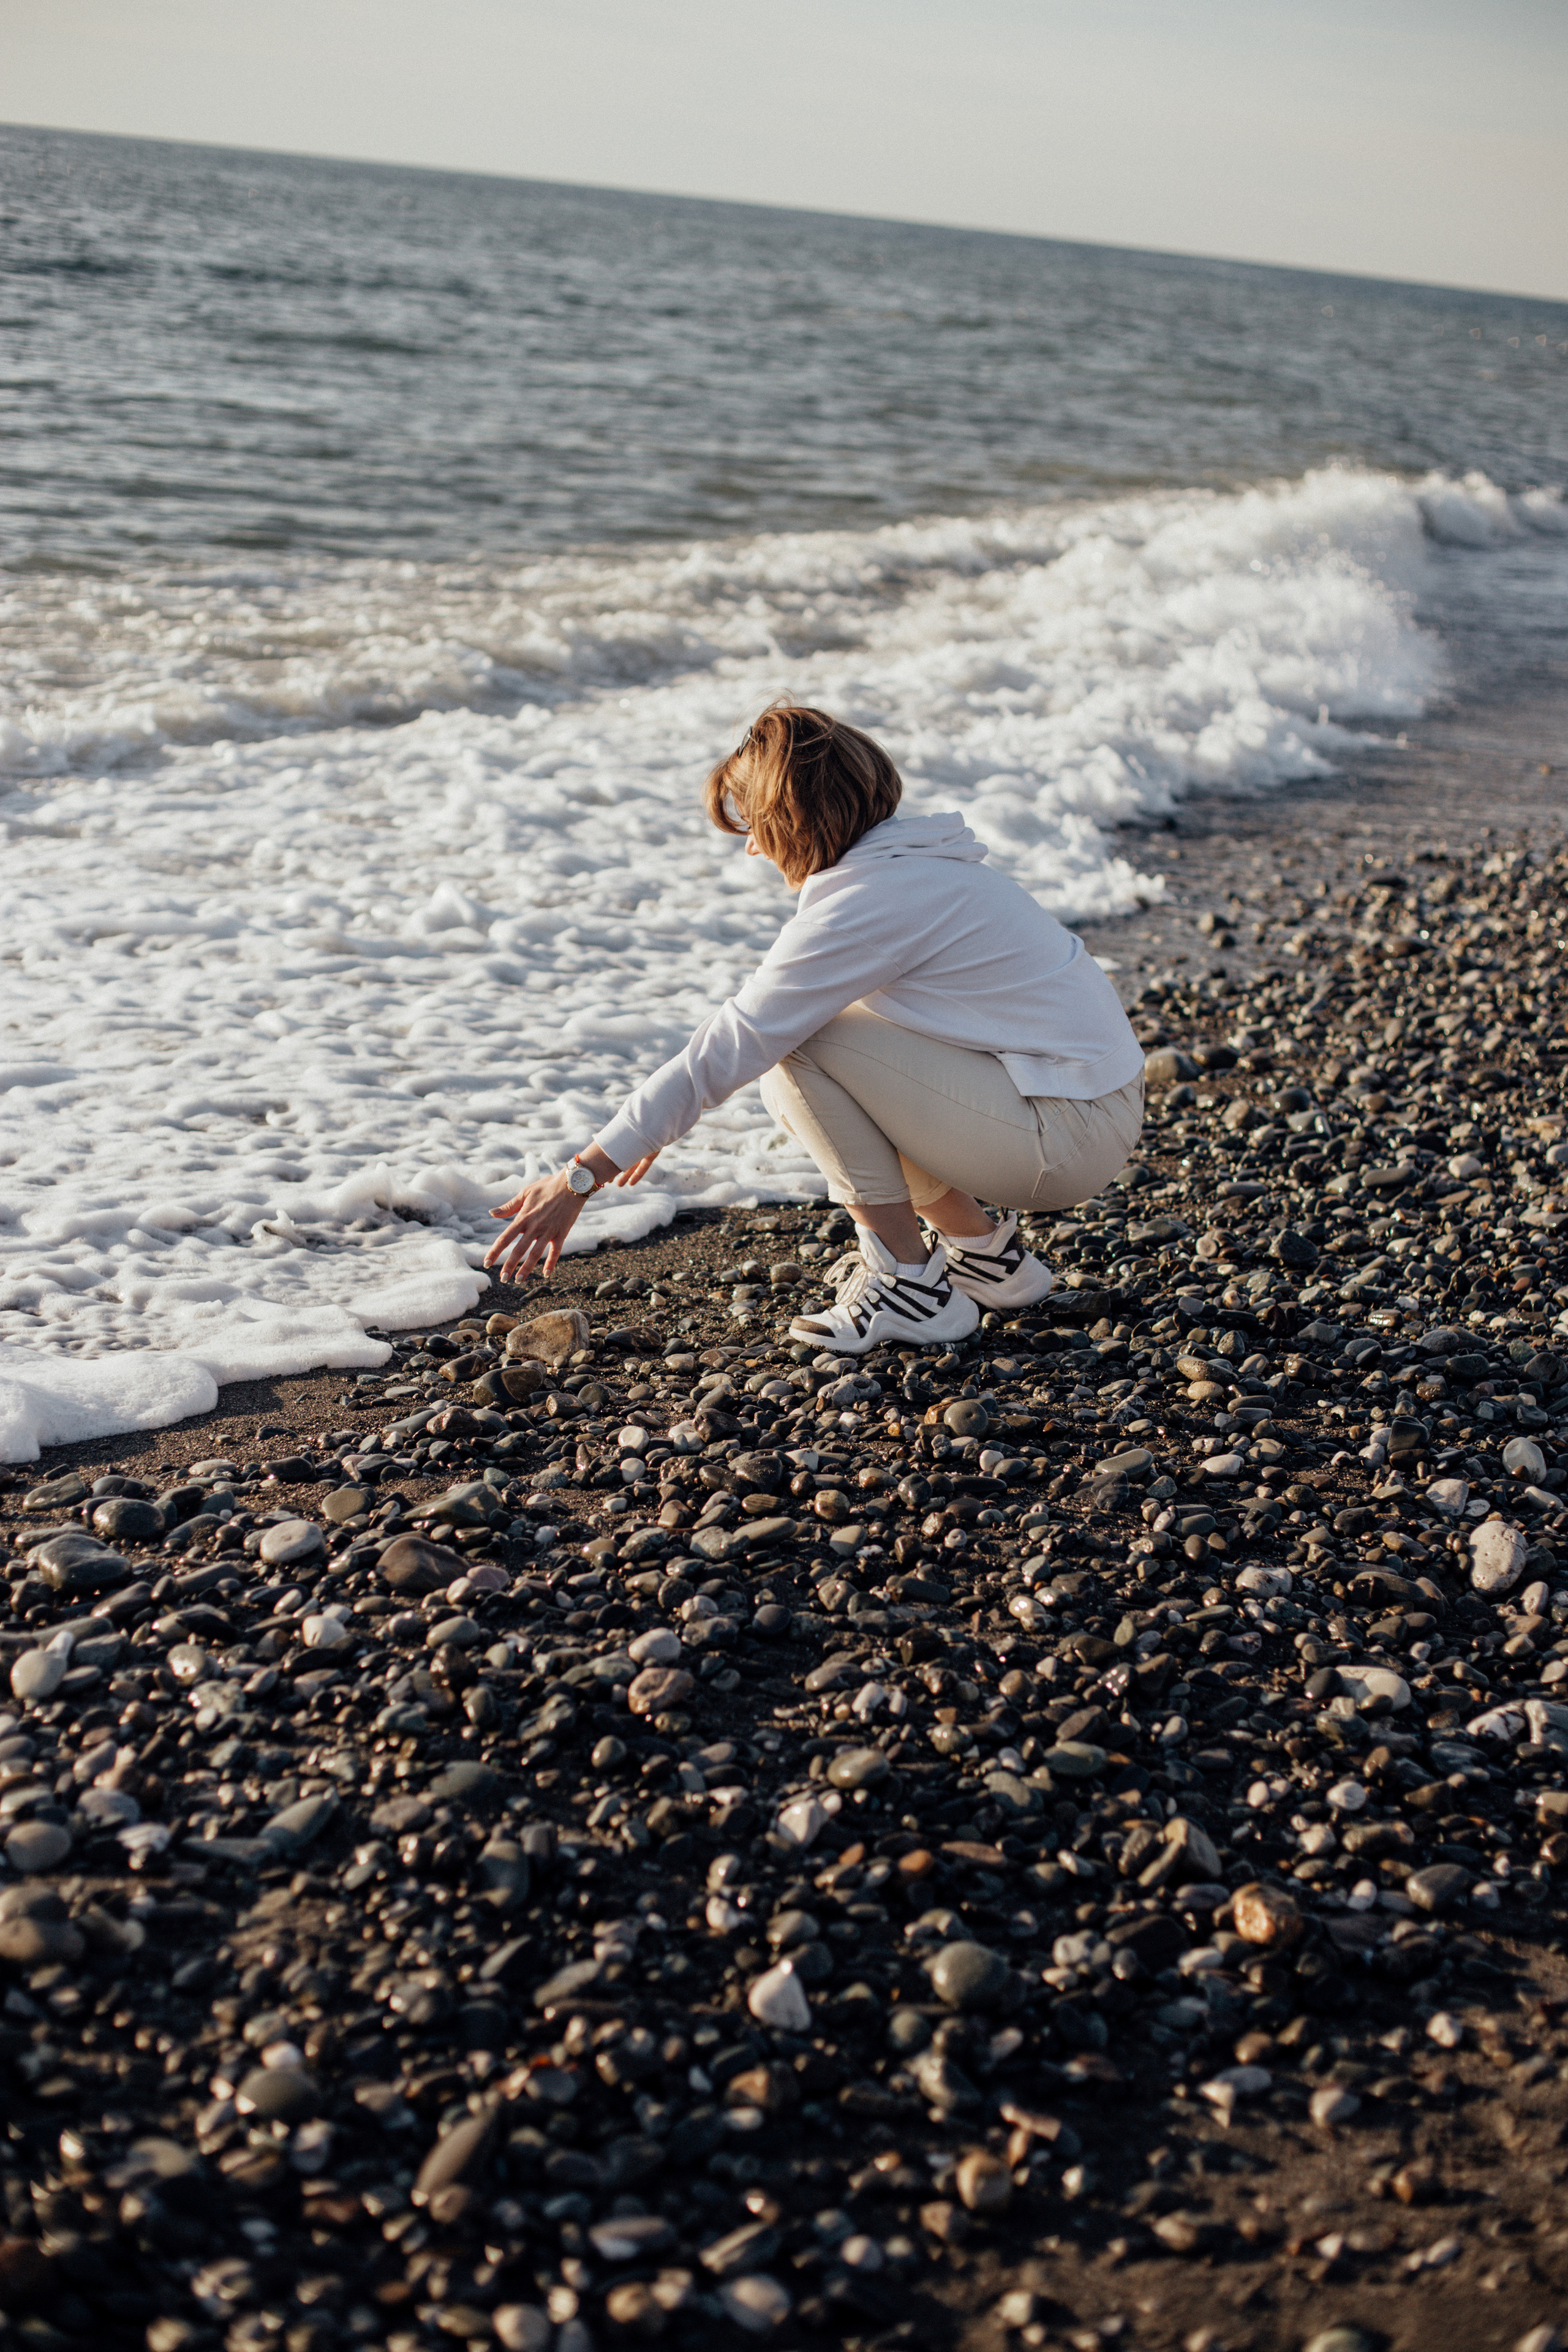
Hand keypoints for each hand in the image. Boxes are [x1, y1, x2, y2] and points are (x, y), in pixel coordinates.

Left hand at [484, 1142, 653, 1284]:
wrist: (571, 1184)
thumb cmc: (546, 1186)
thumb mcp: (525, 1193)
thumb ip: (508, 1207)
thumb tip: (491, 1213)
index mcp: (523, 1217)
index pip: (504, 1238)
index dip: (494, 1251)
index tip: (486, 1263)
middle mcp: (534, 1227)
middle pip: (519, 1250)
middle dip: (509, 1265)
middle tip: (502, 1278)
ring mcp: (548, 1231)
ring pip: (535, 1254)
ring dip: (526, 1268)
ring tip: (519, 1280)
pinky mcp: (561, 1233)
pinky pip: (555, 1251)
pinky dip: (551, 1263)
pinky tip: (546, 1274)